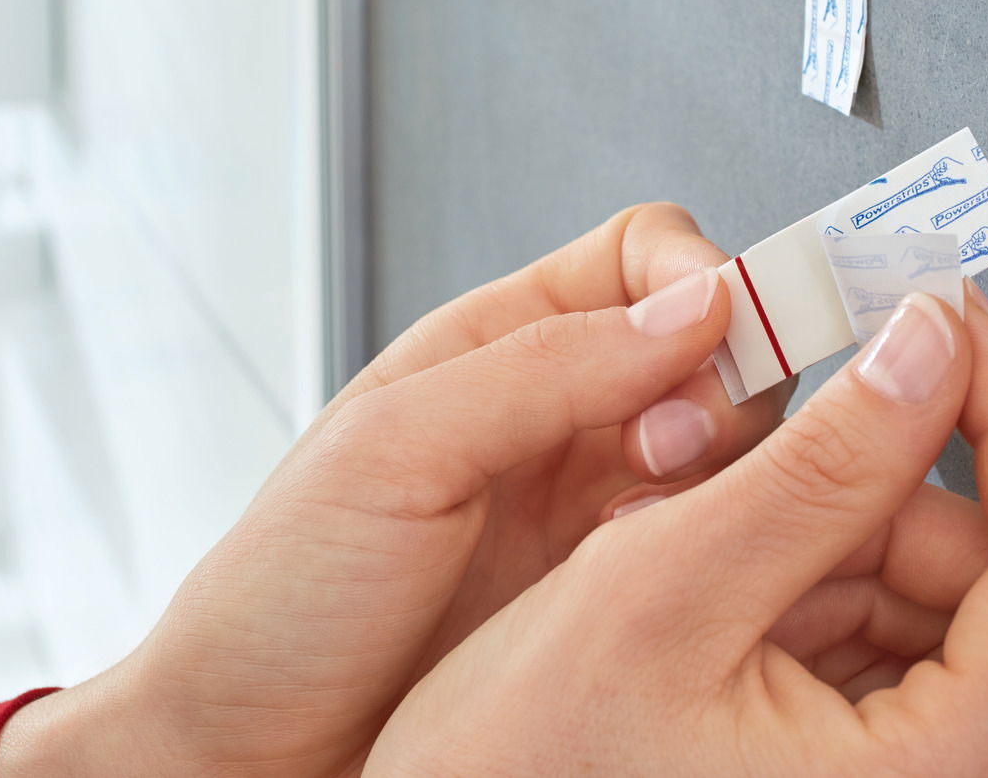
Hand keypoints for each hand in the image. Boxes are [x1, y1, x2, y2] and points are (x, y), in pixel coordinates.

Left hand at [0, 204, 794, 775]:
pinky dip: (724, 554)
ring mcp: (594, 515)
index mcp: (495, 349)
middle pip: (711, 351)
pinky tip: (667, 587)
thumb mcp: (392, 450)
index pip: (641, 258)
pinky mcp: (619, 604)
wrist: (256, 750)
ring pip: (731, 453)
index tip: (720, 324)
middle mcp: (559, 421)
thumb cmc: (283, 596)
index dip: (698, 276)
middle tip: (674, 451)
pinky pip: (715, 548)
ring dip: (728, 478)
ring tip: (654, 529)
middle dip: (725, 386)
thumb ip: (542, 368)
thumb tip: (692, 306)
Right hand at [367, 286, 987, 775]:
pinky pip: (871, 635)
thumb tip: (922, 351)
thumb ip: (814, 465)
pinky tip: (708, 573)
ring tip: (706, 526)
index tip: (950, 326)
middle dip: (890, 475)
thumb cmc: (517, 775)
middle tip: (790, 415)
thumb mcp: (661, 588)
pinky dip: (802, 575)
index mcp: (933, 775)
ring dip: (832, 525)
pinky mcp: (845, 762)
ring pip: (927, 597)